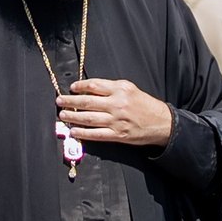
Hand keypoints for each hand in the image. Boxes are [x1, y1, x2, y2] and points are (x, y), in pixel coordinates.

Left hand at [60, 77, 174, 146]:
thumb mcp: (130, 89)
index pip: (94, 86)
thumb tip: (89, 90)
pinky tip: (74, 131)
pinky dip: (82, 133)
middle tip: (59, 101)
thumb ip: (111, 88)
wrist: (161, 123)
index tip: (72, 88)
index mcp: (121, 89)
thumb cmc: (145, 105)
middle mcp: (118, 104)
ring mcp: (117, 121)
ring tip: (63, 115)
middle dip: (70, 101)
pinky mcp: (118, 135)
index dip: (80, 86)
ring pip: (88, 118)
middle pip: (87, 102)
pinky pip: (95, 134)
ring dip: (72, 117)